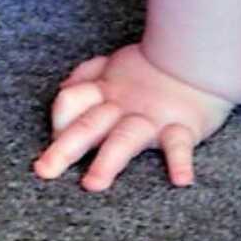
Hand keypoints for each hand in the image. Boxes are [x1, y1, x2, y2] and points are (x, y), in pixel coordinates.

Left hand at [32, 44, 234, 190]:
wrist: (197, 56)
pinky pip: (180, 144)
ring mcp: (151, 117)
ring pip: (125, 138)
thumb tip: (64, 89)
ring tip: (93, 184)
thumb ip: (87, 75)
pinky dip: (181, 161)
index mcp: (105, 92)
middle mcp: (122, 106)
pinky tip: (181, 180)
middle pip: (88, 125)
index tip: (53, 139)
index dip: (58, 117)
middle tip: (44, 171)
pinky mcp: (181, 126)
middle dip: (64, 148)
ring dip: (108, 160)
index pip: (71, 100)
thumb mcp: (113, 64)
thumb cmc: (152, 67)